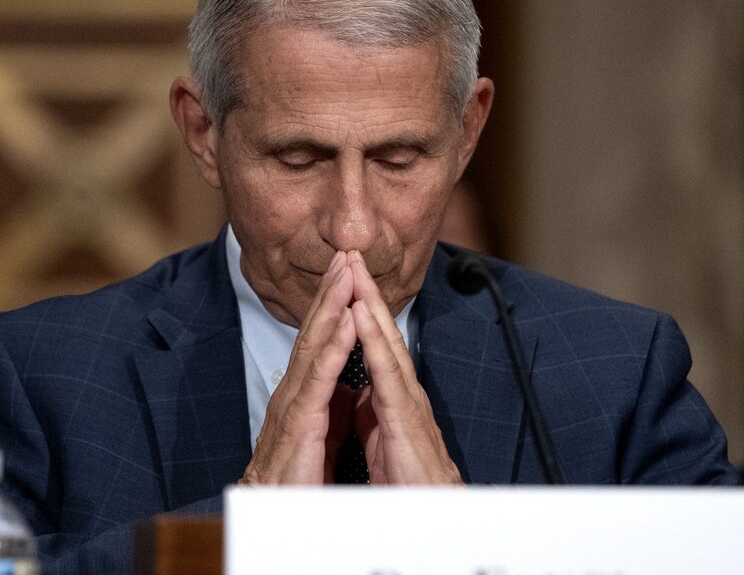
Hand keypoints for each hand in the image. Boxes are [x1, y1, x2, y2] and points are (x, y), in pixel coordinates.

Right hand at [240, 250, 357, 483]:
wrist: (274, 518)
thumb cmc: (295, 481)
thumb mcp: (319, 435)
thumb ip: (331, 407)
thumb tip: (346, 387)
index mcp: (302, 394)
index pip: (319, 341)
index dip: (333, 306)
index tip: (348, 274)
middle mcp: (293, 392)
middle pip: (314, 332)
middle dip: (331, 291)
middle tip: (346, 254)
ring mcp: (293, 404)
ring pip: (314, 345)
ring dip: (332, 305)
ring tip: (347, 272)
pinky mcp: (299, 423)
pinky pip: (320, 377)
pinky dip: (335, 345)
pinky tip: (348, 318)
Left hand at [348, 251, 461, 484]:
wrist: (430, 518)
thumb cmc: (408, 483)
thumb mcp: (378, 440)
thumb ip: (367, 413)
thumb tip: (355, 394)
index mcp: (390, 395)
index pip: (372, 342)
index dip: (357, 309)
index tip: (342, 277)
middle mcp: (401, 390)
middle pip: (380, 331)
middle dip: (364, 290)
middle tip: (350, 252)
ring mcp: (407, 401)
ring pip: (386, 341)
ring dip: (369, 302)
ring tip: (354, 268)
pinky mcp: (406, 418)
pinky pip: (386, 372)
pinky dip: (373, 340)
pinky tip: (358, 314)